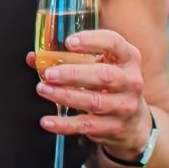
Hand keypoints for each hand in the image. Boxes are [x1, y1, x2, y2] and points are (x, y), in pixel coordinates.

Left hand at [26, 29, 152, 159]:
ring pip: (93, 101)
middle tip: (49, 73)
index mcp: (128, 58)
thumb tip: (34, 57)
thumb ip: (68, 58)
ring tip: (43, 89)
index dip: (91, 40)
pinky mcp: (113, 127)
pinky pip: (85, 125)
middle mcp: (130, 81)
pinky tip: (47, 120)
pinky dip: (64, 124)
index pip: (114, 42)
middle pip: (103, 75)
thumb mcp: (99, 64)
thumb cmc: (110, 83)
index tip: (68, 42)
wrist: (134, 122)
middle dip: (73, 73)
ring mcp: (124, 106)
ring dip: (64, 95)